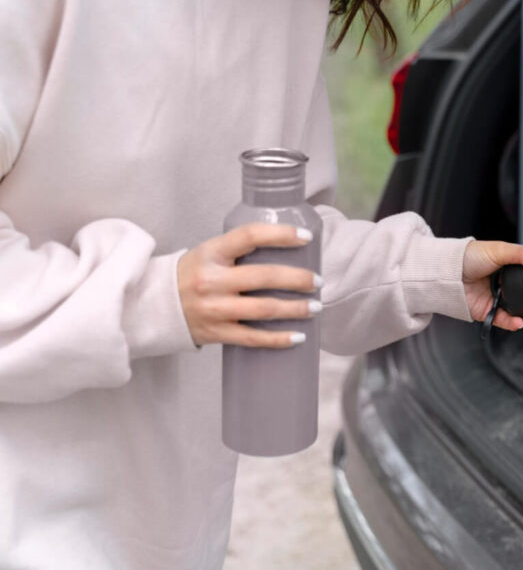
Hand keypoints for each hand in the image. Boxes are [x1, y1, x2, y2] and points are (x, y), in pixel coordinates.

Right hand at [178, 224, 320, 347]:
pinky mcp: (215, 333)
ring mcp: (214, 308)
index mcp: (211, 253)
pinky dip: (278, 339)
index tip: (306, 237)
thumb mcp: (208, 253)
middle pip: (264, 277)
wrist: (154, 305)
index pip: (250, 236)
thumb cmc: (191, 274)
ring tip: (315, 307)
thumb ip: (240, 250)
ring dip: (295, 309)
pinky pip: (253, 338)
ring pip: (263, 309)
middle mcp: (212, 280)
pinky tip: (298, 336)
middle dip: (298, 279)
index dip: (281, 234)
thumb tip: (287, 248)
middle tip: (318, 281)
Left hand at [463, 240, 522, 338]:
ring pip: (521, 314)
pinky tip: (519, 322)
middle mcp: (507, 285)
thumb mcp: (499, 250)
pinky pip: (504, 320)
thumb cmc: (468, 256)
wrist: (445, 271)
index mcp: (512, 268)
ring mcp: (498, 299)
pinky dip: (512, 323)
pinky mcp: (488, 312)